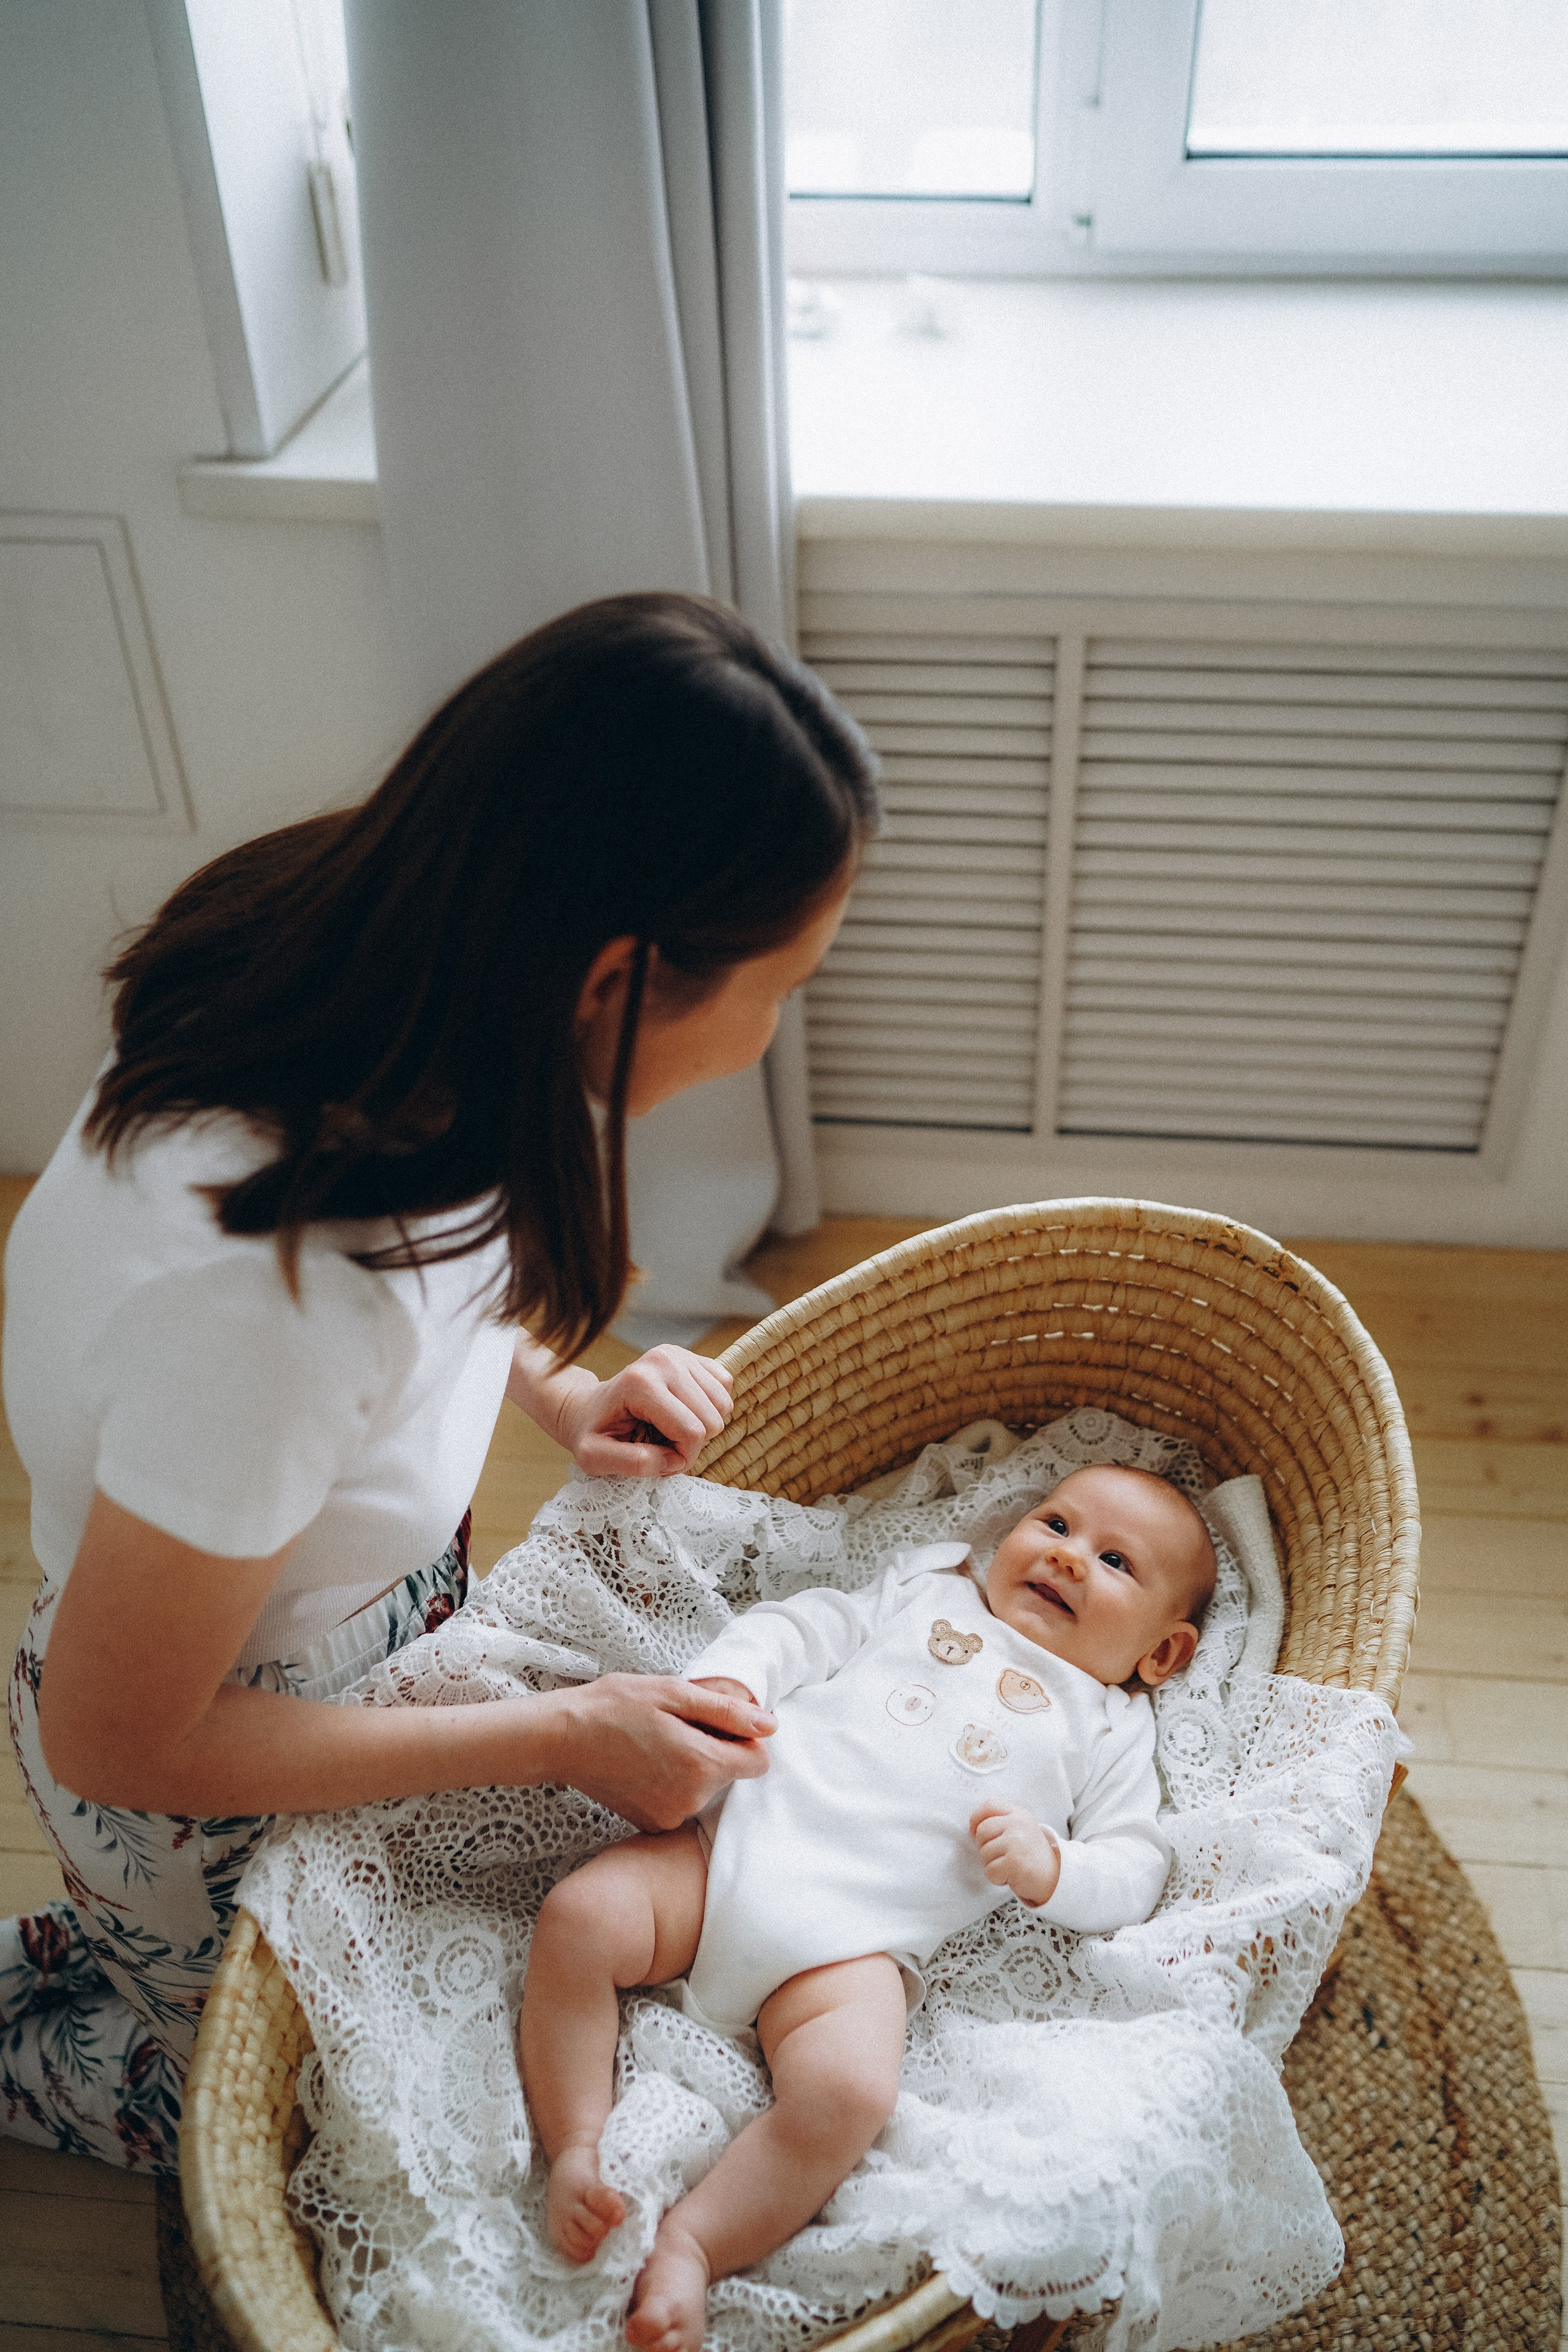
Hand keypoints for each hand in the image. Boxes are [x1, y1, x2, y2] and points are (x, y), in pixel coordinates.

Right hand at [541, 1673, 773, 1830]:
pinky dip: (672, 1785)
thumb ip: (727, 1712)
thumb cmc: (615, 1706)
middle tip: (675, 1727)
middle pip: (730, 1776)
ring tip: (656, 1744)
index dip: (744, 1739)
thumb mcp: (674, 1693)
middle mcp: (691, 1799)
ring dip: (692, 1767)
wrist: (561, 1738)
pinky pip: (681, 1803)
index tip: (715, 1723)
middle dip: (713, 1750)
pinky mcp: (651, 1824)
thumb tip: (770, 1726)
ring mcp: (669, 1816)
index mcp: (702, 1764)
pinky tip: (645, 1765)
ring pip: (705, 1790)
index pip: (759, 1763)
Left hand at [556, 1345, 733, 1476]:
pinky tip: (683, 1410)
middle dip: (691, 1444)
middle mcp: (663, 1361)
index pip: (692, 1432)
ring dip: (702, 1426)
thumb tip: (670, 1459)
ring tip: (670, 1427)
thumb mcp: (595, 1457)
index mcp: (640, 1384)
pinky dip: (710, 1406)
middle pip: (711, 1421)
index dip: (680, 1458)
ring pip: (723, 1404)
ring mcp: (679, 1354)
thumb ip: (631, 1463)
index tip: (656, 1458)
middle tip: (662, 1444)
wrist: (588, 1406)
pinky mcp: (690, 1355)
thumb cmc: (592, 1433)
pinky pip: (724, 1385)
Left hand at [970, 1800, 1061, 1907]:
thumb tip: (972, 1827)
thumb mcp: (1020, 1829)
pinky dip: (998, 1878)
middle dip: (984, 1847)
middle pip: (981, 1831)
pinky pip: (990, 1871)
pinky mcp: (1014, 1862)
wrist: (1055, 1878)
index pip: (989, 1806)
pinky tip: (1011, 1876)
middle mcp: (1018, 1824)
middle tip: (1001, 1856)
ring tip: (1009, 1866)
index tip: (975, 1832)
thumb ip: (1000, 1822)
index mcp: (1019, 1814)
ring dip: (992, 1865)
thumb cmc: (1031, 1854)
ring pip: (984, 1853)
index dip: (976, 1818)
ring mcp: (1016, 1842)